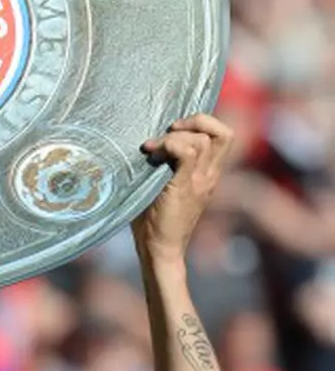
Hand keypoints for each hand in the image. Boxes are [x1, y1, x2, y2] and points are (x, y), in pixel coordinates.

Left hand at [132, 114, 233, 265]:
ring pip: (203, 139)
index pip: (224, 136)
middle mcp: (210, 175)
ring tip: (153, 149)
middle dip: (195, 121)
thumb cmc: (153, 219)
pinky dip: (170, 146)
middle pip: (223, 132)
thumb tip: (146, 140)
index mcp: (209, 174)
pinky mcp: (186, 187)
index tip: (175, 130)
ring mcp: (201, 181)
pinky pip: (188, 153)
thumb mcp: (164, 185)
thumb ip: (166, 164)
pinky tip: (152, 156)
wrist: (159, 250)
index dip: (203, 123)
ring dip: (174, 137)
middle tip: (169, 132)